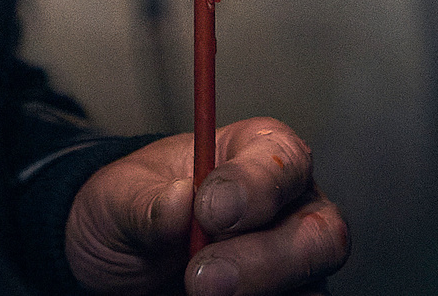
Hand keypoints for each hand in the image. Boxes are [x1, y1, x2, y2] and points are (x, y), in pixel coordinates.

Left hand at [66, 118, 349, 293]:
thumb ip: (146, 200)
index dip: (255, 183)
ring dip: (258, 292)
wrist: (117, 269)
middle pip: (321, 232)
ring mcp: (292, 264)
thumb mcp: (118, 197)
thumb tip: (180, 200)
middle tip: (203, 276)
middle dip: (265, 258)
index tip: (208, 210)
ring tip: (196, 294)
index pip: (283, 158)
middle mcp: (288, 208)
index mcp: (254, 156)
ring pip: (312, 285)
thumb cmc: (128, 214)